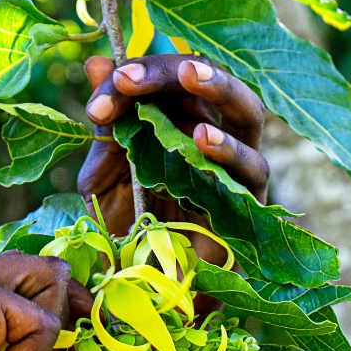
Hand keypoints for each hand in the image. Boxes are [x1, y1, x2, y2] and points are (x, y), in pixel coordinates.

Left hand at [77, 54, 269, 266]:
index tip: (103, 90)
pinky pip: (251, 168)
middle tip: (129, 77)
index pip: (167, 80)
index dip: (136, 76)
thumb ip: (108, 124)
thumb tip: (99, 58)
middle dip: (170, 71)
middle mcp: (214, 136)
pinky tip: (204, 139)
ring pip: (248, 113)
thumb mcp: (104, 174)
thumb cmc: (130, 230)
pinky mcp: (251, 203)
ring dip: (220, 88)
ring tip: (191, 75)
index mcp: (178, 122)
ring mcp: (236, 167)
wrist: (145, 292)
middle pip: (209, 84)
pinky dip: (230, 150)